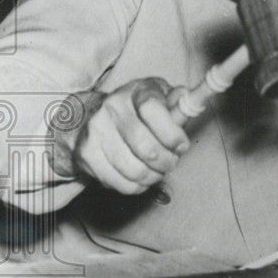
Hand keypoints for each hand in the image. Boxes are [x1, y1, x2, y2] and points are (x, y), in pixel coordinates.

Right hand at [51, 79, 189, 193]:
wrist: (89, 115)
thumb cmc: (135, 109)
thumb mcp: (159, 96)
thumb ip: (178, 102)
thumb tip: (191, 102)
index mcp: (135, 92)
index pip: (153, 110)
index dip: (173, 134)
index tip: (181, 145)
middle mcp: (112, 108)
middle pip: (146, 148)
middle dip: (166, 162)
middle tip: (170, 163)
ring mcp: (96, 131)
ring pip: (134, 170)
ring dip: (153, 176)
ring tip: (157, 171)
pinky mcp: (87, 154)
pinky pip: (120, 182)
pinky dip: (136, 186)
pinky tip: (140, 176)